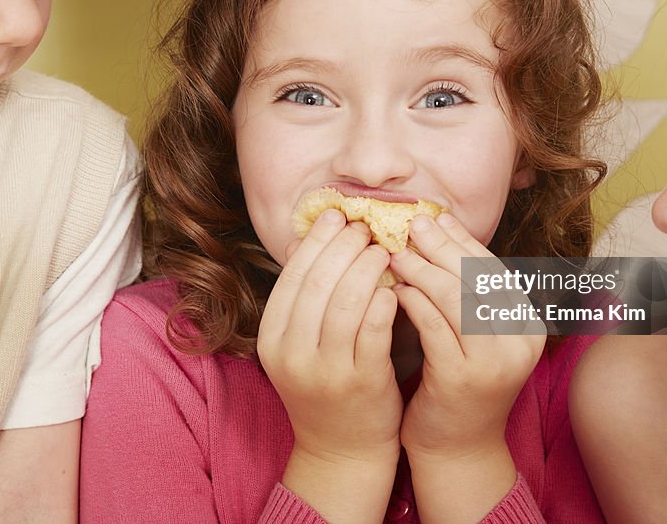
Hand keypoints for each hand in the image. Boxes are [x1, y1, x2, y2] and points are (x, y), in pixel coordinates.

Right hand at [258, 209, 401, 520]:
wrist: (341, 450)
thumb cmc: (327, 384)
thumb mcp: (301, 342)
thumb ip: (304, 296)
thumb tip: (309, 237)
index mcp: (271, 337)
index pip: (292, 275)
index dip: (317, 241)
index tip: (340, 216)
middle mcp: (290, 353)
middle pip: (318, 283)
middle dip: (345, 247)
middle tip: (368, 227)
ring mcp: (324, 371)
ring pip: (345, 303)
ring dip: (368, 268)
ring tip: (385, 250)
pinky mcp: (360, 384)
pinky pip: (372, 332)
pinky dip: (383, 303)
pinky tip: (396, 287)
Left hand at [391, 213, 545, 461]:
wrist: (456, 447)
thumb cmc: (457, 381)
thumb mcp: (472, 333)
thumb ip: (464, 290)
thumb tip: (438, 227)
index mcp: (528, 324)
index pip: (493, 269)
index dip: (462, 239)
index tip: (433, 216)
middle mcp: (520, 341)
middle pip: (477, 278)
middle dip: (442, 246)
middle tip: (411, 224)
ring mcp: (495, 362)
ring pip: (457, 299)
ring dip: (424, 270)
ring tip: (396, 252)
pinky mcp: (463, 379)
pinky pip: (436, 328)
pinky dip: (414, 302)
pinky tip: (394, 289)